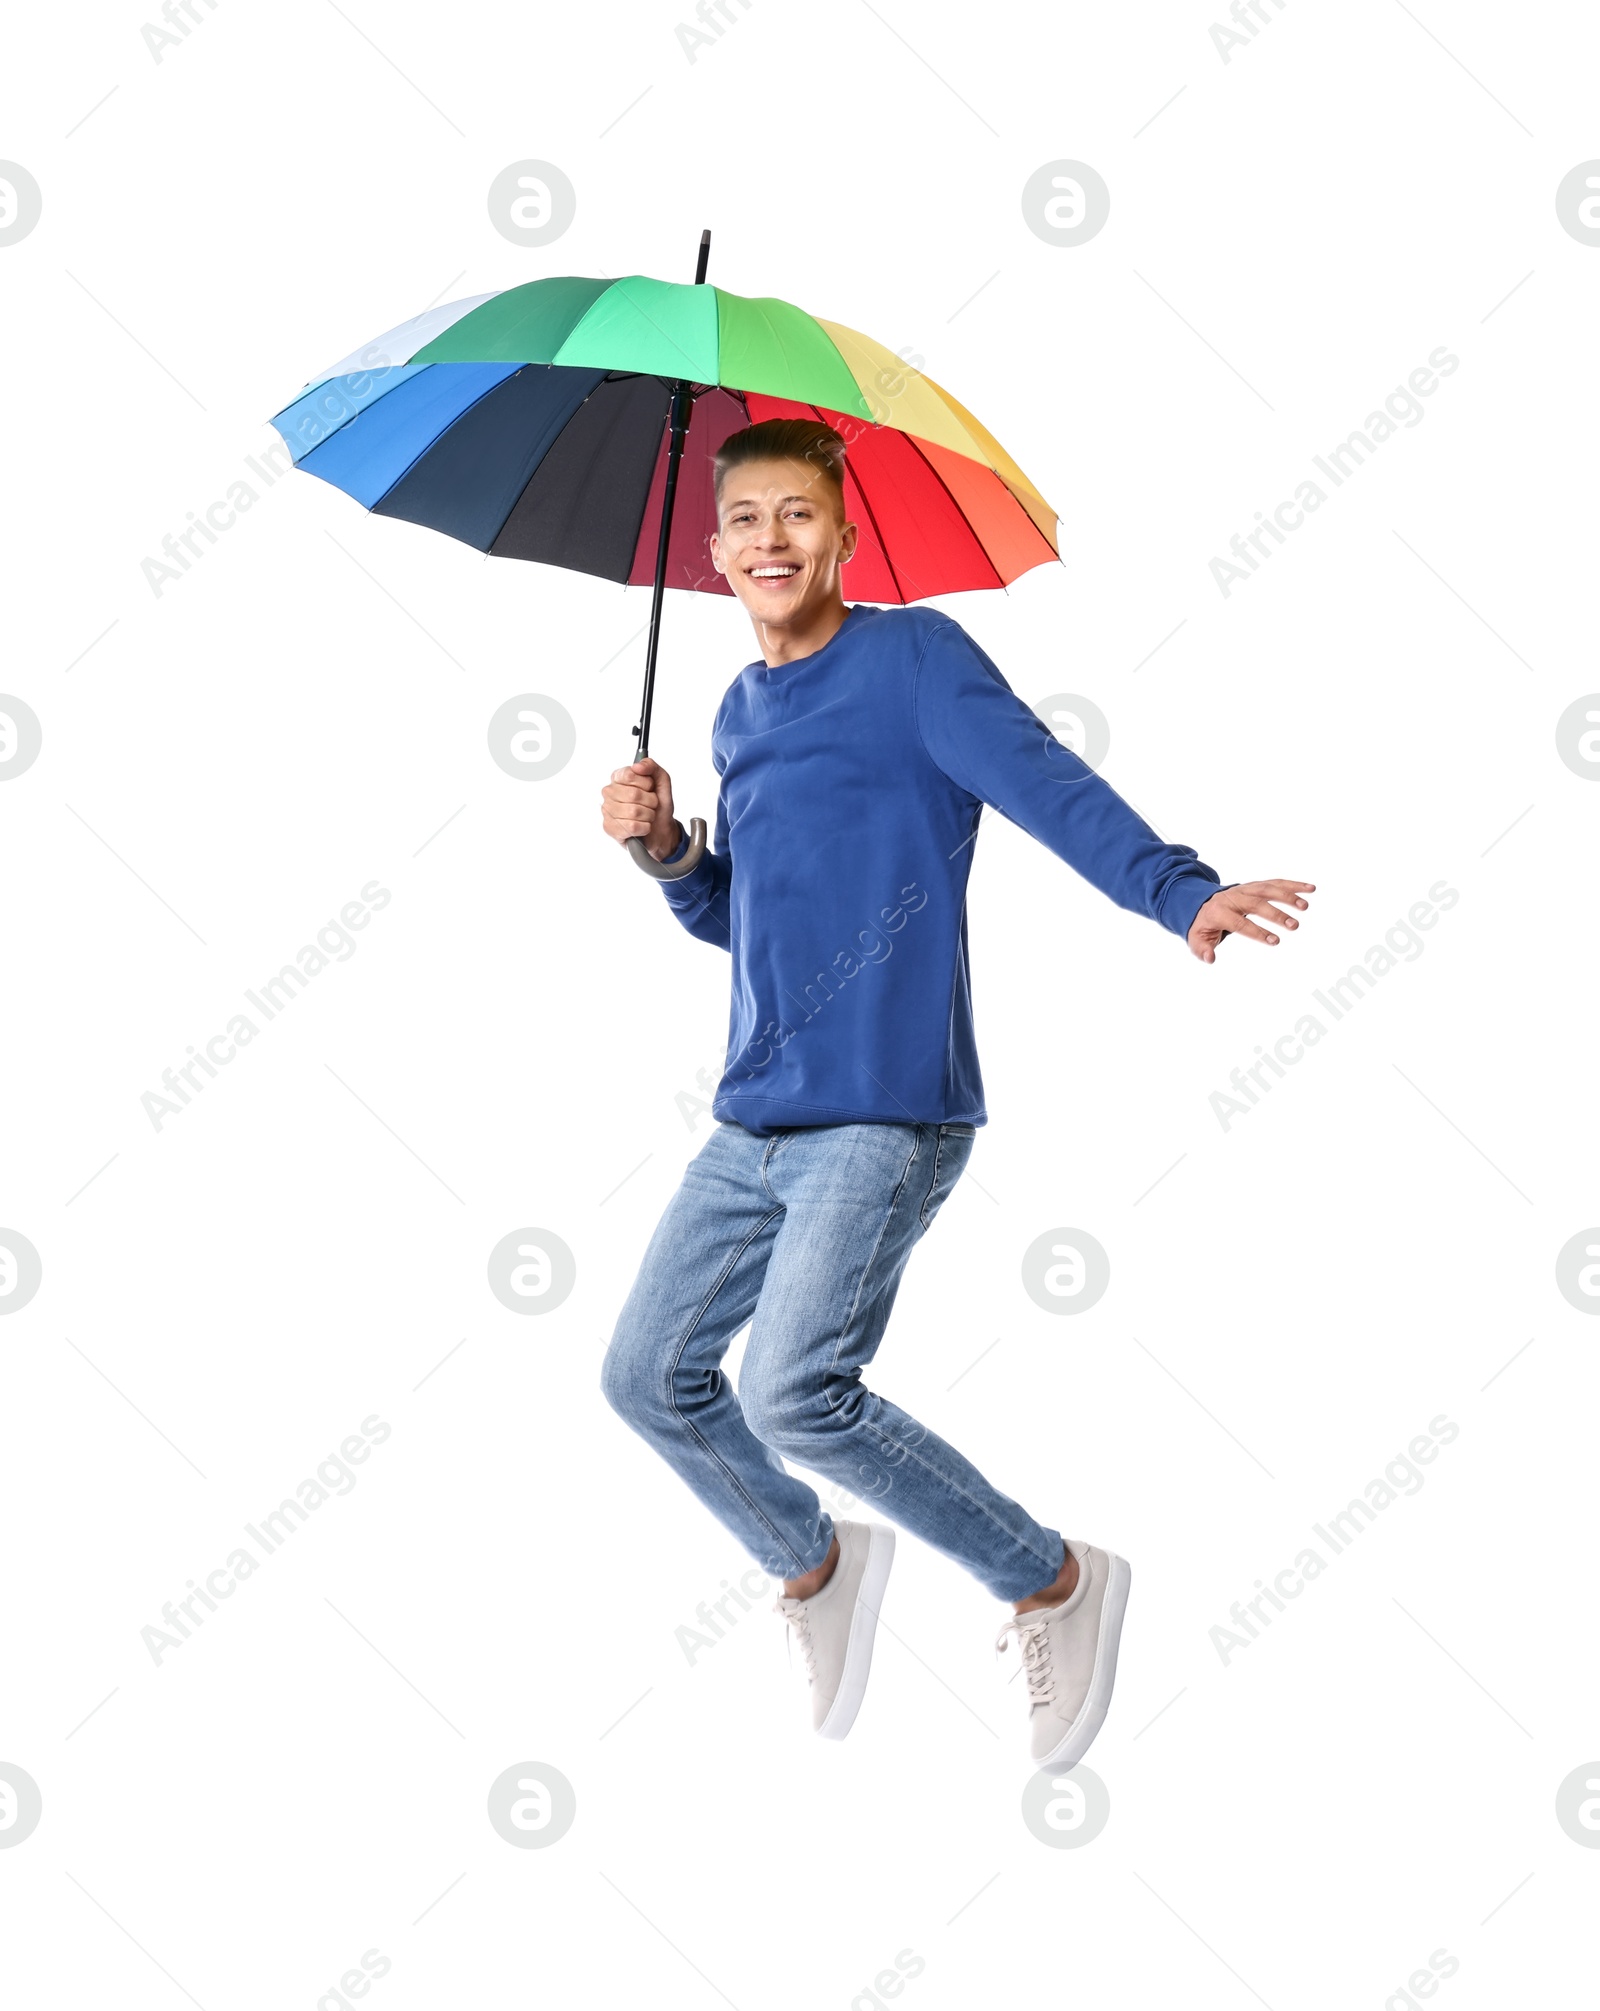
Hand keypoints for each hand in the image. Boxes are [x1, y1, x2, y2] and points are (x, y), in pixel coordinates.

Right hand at [601, 758, 682, 861]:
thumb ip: (651, 767)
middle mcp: (609, 792)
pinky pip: (632, 827)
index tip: (650, 788)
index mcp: (619, 777)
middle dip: (650, 802)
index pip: (630, 775)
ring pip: (634, 812)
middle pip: (633, 794)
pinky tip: (642, 827)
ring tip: (647, 816)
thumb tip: (638, 766)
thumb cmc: (658, 806)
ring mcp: (607, 810)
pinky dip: (644, 828)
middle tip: (651, 805)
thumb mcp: (661, 782)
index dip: (646, 783)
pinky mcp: (609, 828)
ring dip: (648, 815)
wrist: (661, 829)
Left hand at [1188, 880, 1315, 962]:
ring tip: (1305, 907)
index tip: (1275, 941)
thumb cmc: (1203, 926)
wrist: (1202, 903)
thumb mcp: (1196, 940)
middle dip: (1276, 914)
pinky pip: (1275, 883)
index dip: (1257, 931)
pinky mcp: (1255, 885)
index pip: (1239, 922)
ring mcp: (1246, 889)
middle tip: (1294, 926)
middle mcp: (1233, 897)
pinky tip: (1310, 889)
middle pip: (1256, 904)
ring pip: (1268, 889)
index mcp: (1219, 912)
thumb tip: (1210, 959)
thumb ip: (1202, 950)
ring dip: (1288, 896)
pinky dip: (1293, 884)